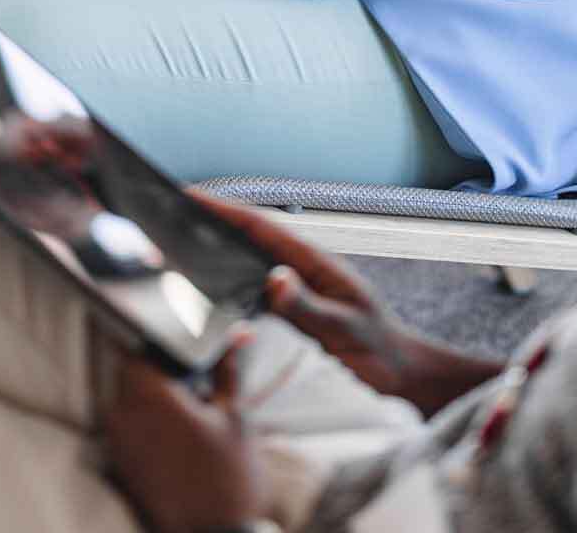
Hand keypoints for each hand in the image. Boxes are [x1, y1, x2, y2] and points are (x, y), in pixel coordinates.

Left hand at [102, 336, 267, 532]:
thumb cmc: (231, 480)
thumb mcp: (236, 417)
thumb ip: (228, 369)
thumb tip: (238, 333)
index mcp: (148, 392)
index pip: (140, 345)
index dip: (162, 342)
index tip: (181, 346)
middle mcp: (122, 411)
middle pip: (133, 372)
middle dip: (160, 374)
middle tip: (193, 389)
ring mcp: (116, 439)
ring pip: (129, 400)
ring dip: (153, 401)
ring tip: (188, 420)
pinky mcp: (117, 462)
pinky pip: (127, 428)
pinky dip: (146, 426)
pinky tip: (176, 442)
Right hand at [191, 194, 501, 414]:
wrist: (408, 382)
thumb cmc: (385, 357)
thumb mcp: (347, 332)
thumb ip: (310, 307)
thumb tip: (273, 279)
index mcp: (315, 263)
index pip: (261, 226)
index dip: (222, 208)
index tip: (186, 194)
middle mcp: (301, 271)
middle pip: (247, 236)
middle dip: (209, 220)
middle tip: (167, 212)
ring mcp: (296, 290)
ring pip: (247, 261)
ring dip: (215, 248)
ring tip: (176, 241)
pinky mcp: (292, 312)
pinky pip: (251, 288)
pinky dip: (226, 280)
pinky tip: (205, 287)